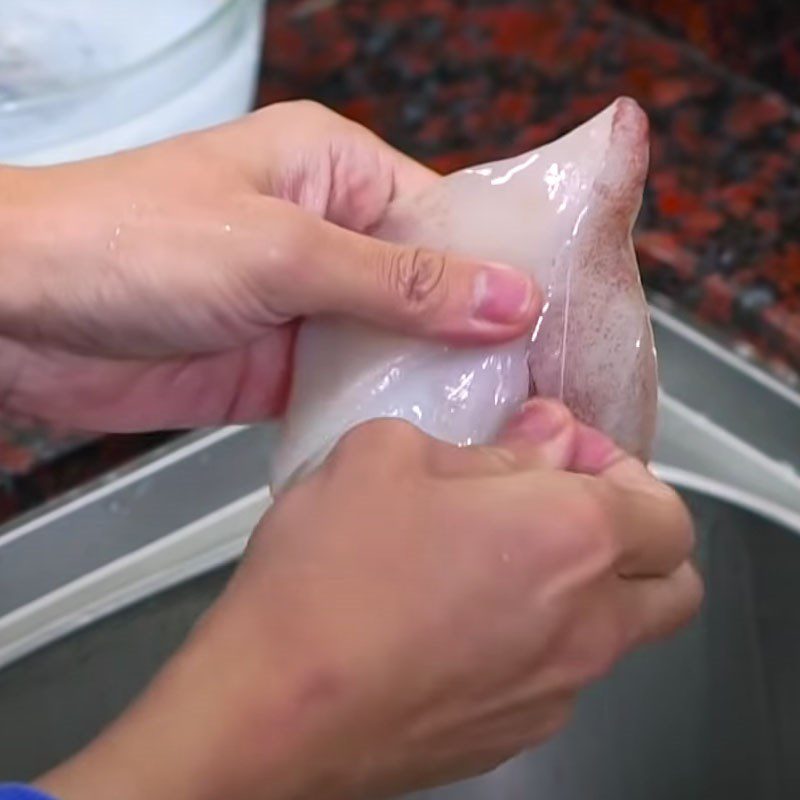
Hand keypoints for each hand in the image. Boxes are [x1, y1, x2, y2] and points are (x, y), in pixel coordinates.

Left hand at [0, 101, 537, 431]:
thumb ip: (398, 283)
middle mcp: (329, 237)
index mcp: (337, 175)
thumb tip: (506, 298)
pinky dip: (382, 411)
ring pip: (395, 343)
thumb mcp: (281, 250)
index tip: (554, 322)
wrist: (20, 312)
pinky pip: (350, 387)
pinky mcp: (280, 365)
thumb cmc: (131, 239)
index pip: (448, 219)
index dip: (503, 269)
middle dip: (477, 333)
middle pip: (430, 287)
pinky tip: (425, 439)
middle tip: (540, 386)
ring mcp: (307, 306)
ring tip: (500, 421)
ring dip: (433, 378)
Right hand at [37, 400, 700, 799]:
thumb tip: (539, 439)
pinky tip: (457, 616)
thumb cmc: (326, 576)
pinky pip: (556, 676)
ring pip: (616, 632)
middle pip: (672, 582)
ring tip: (493, 559)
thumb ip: (486, 443)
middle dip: (636, 536)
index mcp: (570, 537)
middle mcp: (585, 623)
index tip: (560, 455)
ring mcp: (554, 691)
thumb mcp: (389, 456)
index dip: (619, 468)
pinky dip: (536, 637)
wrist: (271, 708)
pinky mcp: (511, 734)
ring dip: (583, 587)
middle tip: (560, 507)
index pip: (663, 506)